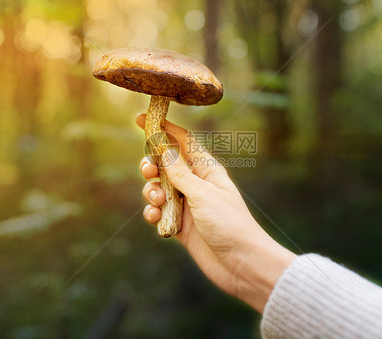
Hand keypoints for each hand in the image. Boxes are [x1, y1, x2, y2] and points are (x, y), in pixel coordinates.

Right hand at [136, 113, 295, 312]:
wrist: (241, 263)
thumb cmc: (230, 224)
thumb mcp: (203, 194)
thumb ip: (180, 173)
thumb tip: (164, 148)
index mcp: (207, 170)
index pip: (182, 141)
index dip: (163, 128)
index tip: (140, 118)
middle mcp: (196, 184)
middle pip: (165, 164)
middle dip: (152, 165)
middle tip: (148, 171)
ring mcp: (187, 204)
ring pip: (159, 188)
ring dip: (152, 192)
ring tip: (158, 201)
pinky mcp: (181, 225)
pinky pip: (159, 212)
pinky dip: (153, 213)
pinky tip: (156, 218)